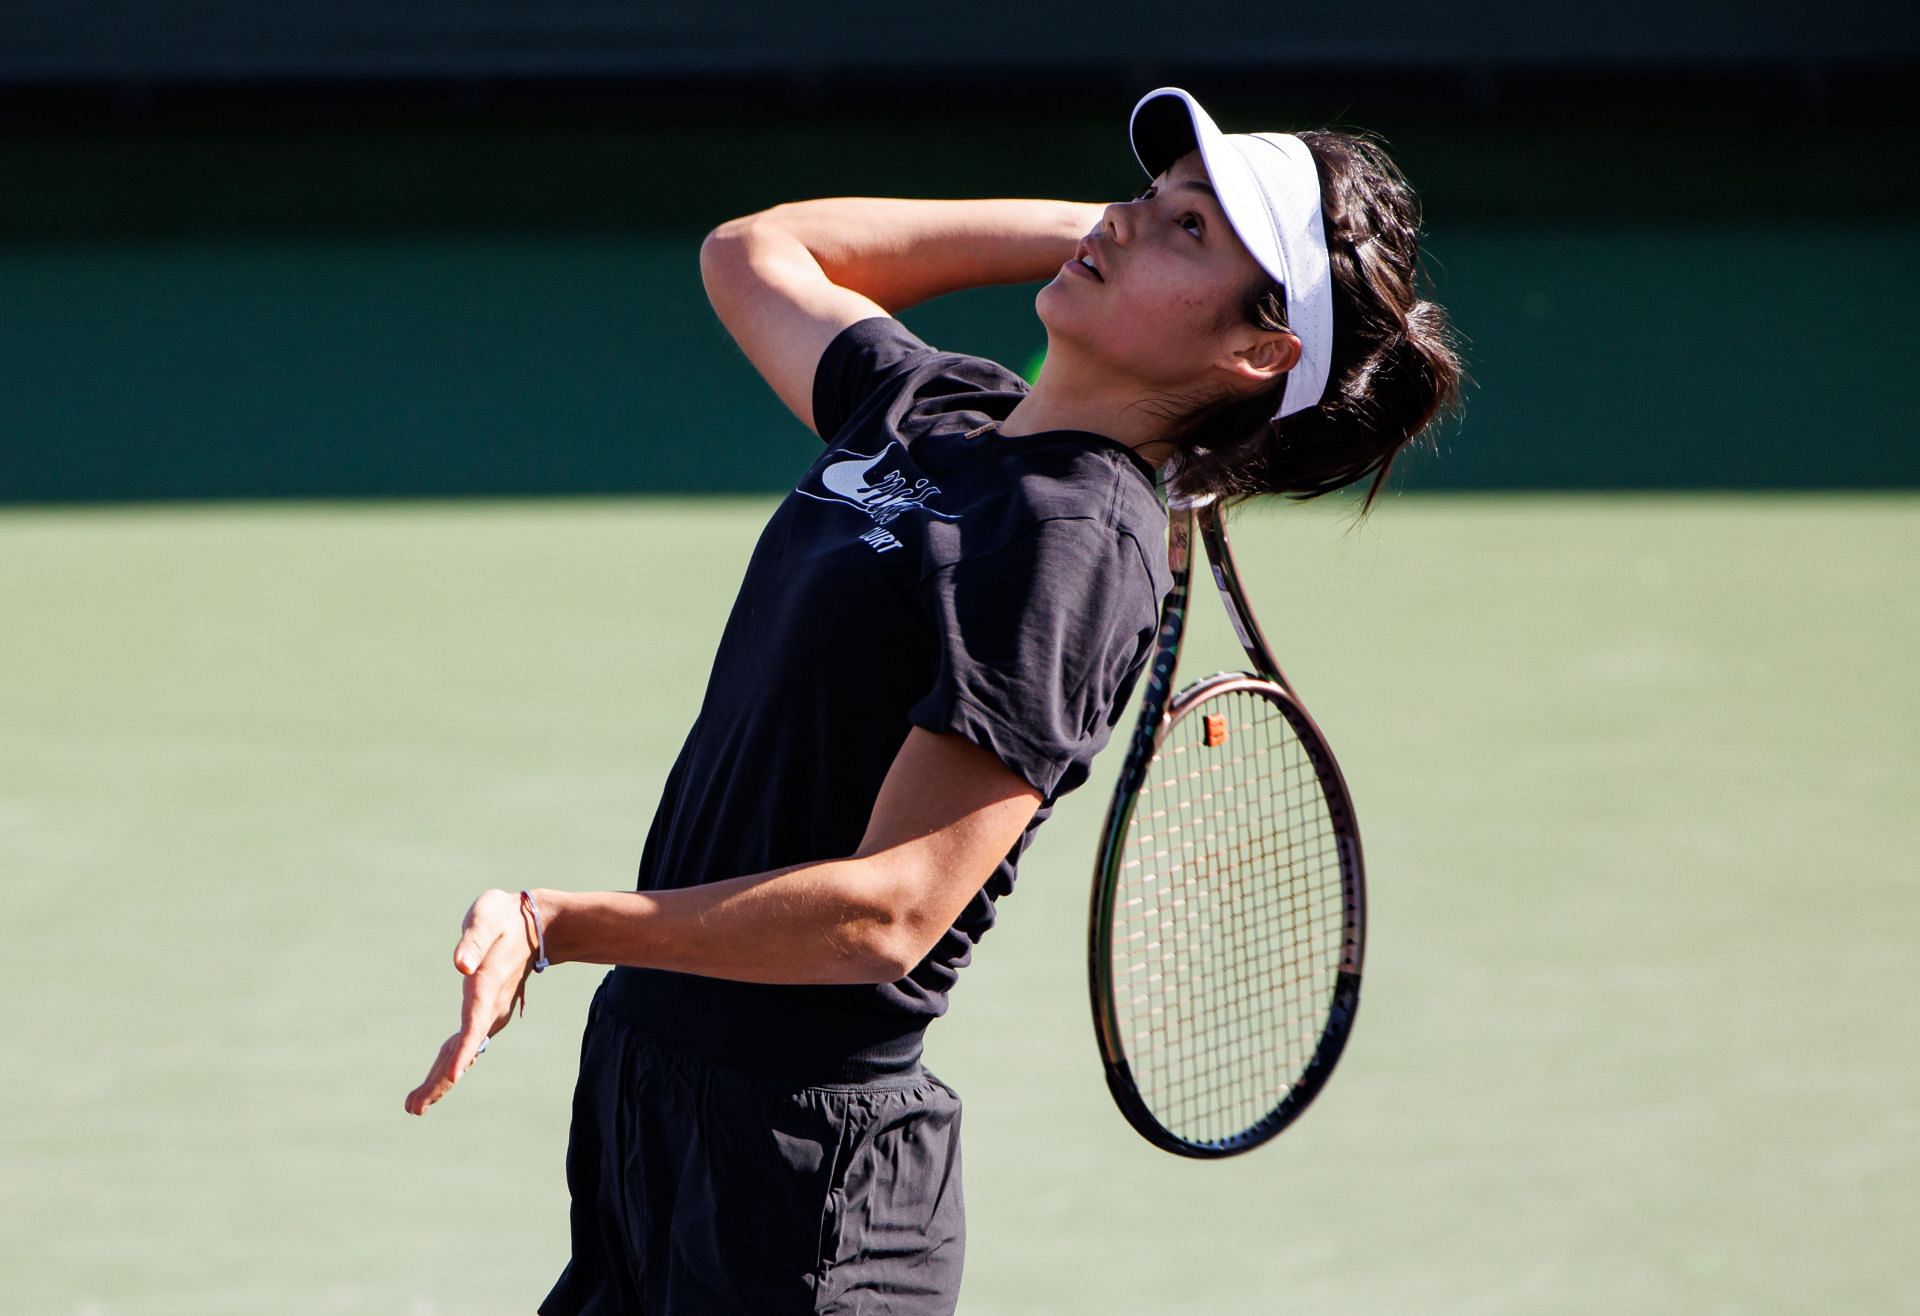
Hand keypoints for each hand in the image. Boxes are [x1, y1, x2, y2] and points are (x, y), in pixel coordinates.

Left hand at [403, 888, 537, 1115]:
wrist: (537, 924)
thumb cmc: (504, 916)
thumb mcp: (487, 917)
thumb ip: (473, 940)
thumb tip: (460, 966)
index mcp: (487, 986)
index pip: (474, 1024)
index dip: (464, 1051)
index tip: (452, 1078)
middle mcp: (490, 1007)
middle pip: (465, 1049)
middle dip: (442, 1079)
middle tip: (414, 1108)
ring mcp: (490, 1013)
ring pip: (464, 1051)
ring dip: (442, 1078)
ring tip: (416, 1105)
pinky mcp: (485, 1012)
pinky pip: (466, 1044)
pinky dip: (450, 1063)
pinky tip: (438, 1079)